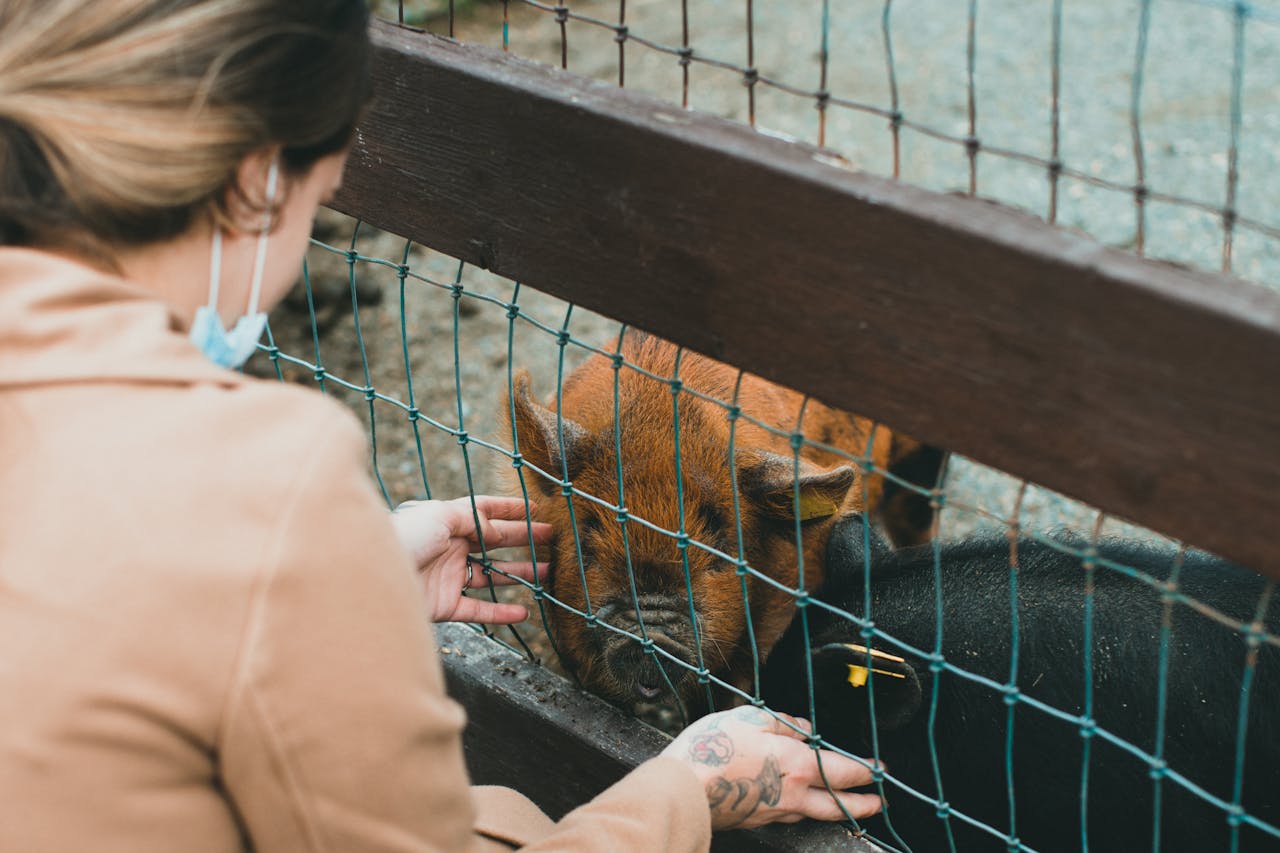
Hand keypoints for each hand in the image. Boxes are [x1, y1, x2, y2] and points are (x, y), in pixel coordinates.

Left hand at [390, 496, 551, 623]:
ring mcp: (449, 576)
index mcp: (446, 520)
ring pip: (492, 576)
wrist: (369, 578)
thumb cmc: (404, 538)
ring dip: (520, 574)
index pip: (484, 510)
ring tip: (548, 572)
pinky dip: (502, 612)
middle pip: (494, 542)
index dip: (511, 509)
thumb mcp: (441, 517)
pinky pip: (480, 609)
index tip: (539, 509)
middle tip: (554, 539)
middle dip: (524, 539)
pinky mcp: (445, 605)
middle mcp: (449, 547)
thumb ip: (474, 521)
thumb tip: (498, 530)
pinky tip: (524, 612)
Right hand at [661, 705, 882, 830]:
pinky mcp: (758, 820)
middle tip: (879, 802)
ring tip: (845, 805)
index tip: (879, 769)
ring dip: (835, 809)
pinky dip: (803, 809)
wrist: (683, 790)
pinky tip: (799, 803)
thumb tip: (803, 727)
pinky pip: (790, 815)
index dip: (867, 771)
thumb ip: (782, 722)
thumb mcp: (749, 718)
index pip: (844, 771)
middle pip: (840, 805)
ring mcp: (776, 812)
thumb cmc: (713, 749)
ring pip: (816, 813)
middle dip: (865, 804)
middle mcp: (794, 794)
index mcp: (797, 765)